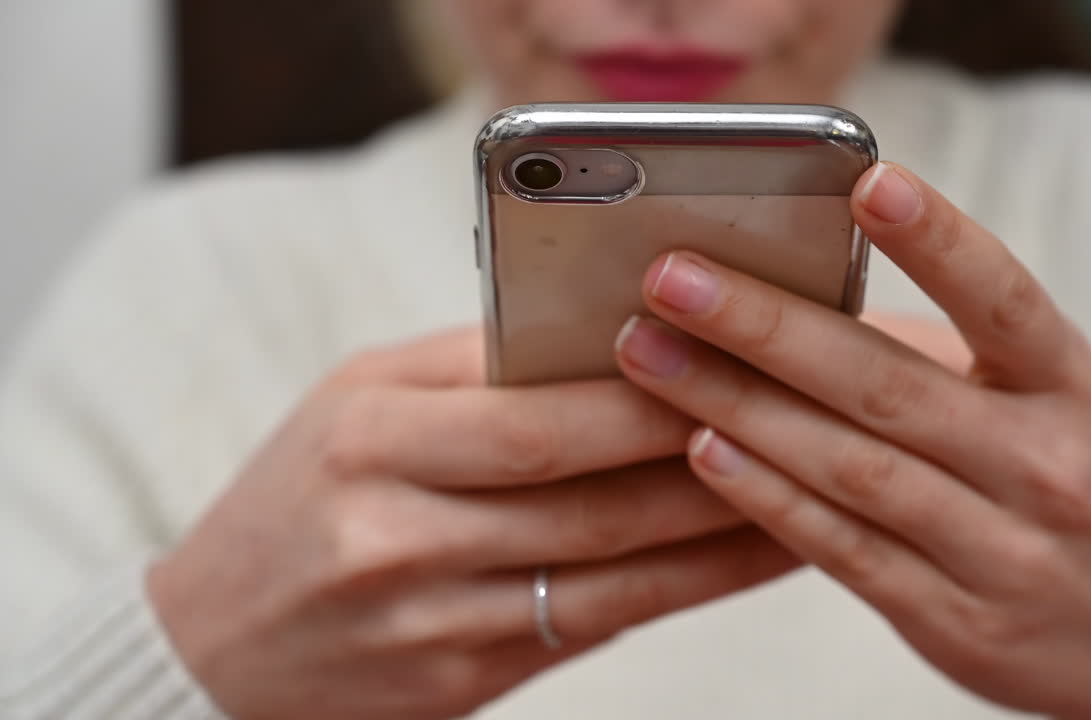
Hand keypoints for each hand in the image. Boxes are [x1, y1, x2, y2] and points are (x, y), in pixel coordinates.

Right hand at [148, 327, 794, 719]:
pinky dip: (684, 587)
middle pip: (590, 498)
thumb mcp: (356, 402)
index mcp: (371, 438)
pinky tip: (746, 555)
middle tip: (809, 419)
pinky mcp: (464, 678)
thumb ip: (474, 366)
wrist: (215, 644)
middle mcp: (398, 532)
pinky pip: (599, 626)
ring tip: (812, 488)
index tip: (741, 360)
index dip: (650, 397)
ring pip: (614, 573)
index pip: (537, 417)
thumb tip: (611, 329)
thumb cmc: (296, 494)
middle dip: (712, 461)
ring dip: (722, 534)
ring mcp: (433, 618)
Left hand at [613, 163, 1090, 718]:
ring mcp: (1000, 547)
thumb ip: (954, 361)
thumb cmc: (1089, 492)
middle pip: (887, 383)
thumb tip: (803, 298)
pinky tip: (705, 453)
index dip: (937, 239)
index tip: (866, 179)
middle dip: (768, 326)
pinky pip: (846, 549)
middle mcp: (1042, 463)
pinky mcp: (955, 617)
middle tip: (672, 277)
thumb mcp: (1060, 409)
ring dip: (740, 407)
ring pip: (852, 465)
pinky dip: (771, 499)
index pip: (1005, 300)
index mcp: (1072, 389)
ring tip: (652, 355)